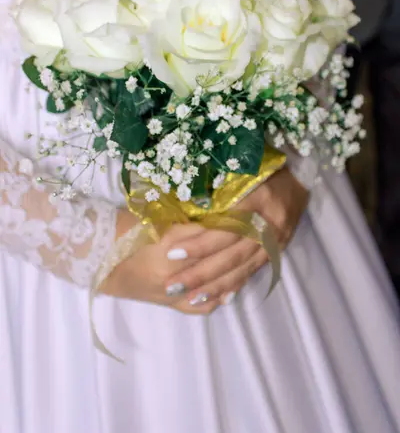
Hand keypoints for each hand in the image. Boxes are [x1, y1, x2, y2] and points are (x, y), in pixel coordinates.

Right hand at [102, 221, 264, 312]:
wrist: (96, 257)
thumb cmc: (123, 231)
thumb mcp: (155, 218)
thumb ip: (186, 222)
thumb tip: (217, 217)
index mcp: (168, 244)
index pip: (209, 235)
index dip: (229, 225)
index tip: (246, 215)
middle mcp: (173, 271)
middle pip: (215, 261)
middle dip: (235, 248)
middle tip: (254, 236)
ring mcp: (171, 291)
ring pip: (212, 285)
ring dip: (231, 274)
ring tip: (247, 262)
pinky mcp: (167, 303)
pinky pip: (198, 306)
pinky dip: (216, 298)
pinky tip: (230, 290)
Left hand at [164, 167, 308, 305]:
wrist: (300, 176)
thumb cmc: (261, 169)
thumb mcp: (240, 172)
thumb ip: (216, 191)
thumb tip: (181, 209)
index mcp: (257, 199)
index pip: (225, 227)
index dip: (199, 243)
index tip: (172, 253)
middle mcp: (269, 224)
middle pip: (232, 254)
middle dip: (201, 273)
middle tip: (172, 286)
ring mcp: (276, 240)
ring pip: (243, 268)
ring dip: (216, 286)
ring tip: (191, 297)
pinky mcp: (279, 250)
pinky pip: (255, 271)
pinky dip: (237, 285)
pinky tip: (221, 299)